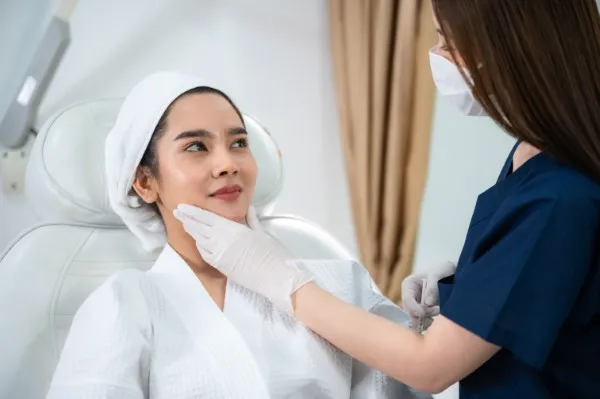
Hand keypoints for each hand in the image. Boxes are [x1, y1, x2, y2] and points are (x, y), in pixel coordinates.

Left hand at [173, 204, 313, 313]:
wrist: (274, 275)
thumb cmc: (271, 253)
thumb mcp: (261, 232)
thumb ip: (252, 220)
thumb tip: (249, 209)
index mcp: (232, 228)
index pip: (207, 218)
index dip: (193, 212)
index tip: (183, 206)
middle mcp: (222, 239)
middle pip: (199, 227)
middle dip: (187, 219)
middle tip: (178, 212)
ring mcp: (219, 254)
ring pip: (200, 240)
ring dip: (192, 231)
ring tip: (185, 224)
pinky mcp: (220, 266)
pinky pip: (205, 253)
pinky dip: (200, 245)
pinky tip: (198, 241)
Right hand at [401, 261, 455, 330]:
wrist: (458, 276)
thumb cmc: (447, 270)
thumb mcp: (441, 271)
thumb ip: (433, 285)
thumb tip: (428, 303)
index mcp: (409, 285)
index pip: (407, 301)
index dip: (417, 309)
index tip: (434, 310)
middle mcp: (411, 298)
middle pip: (411, 314)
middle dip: (425, 316)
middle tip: (440, 311)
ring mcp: (418, 307)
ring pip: (418, 322)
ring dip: (430, 321)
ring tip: (443, 312)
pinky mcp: (426, 315)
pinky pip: (426, 324)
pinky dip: (434, 324)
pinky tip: (443, 317)